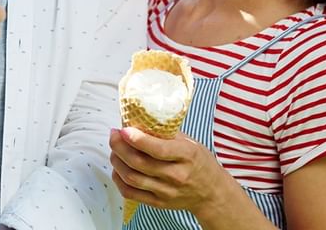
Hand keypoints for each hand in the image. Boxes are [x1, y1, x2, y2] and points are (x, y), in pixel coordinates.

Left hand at [109, 127, 233, 215]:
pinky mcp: (158, 203)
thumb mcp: (190, 143)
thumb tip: (138, 122)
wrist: (211, 192)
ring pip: (131, 177)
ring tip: (115, 150)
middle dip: (119, 147)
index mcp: (187, 156)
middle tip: (114, 135)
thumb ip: (166, 134)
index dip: (137, 139)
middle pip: (139, 163)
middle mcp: (177, 175)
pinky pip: (130, 193)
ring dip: (116, 161)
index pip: (159, 149)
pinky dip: (118, 179)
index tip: (124, 129)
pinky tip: (118, 168)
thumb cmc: (199, 162)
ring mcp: (167, 191)